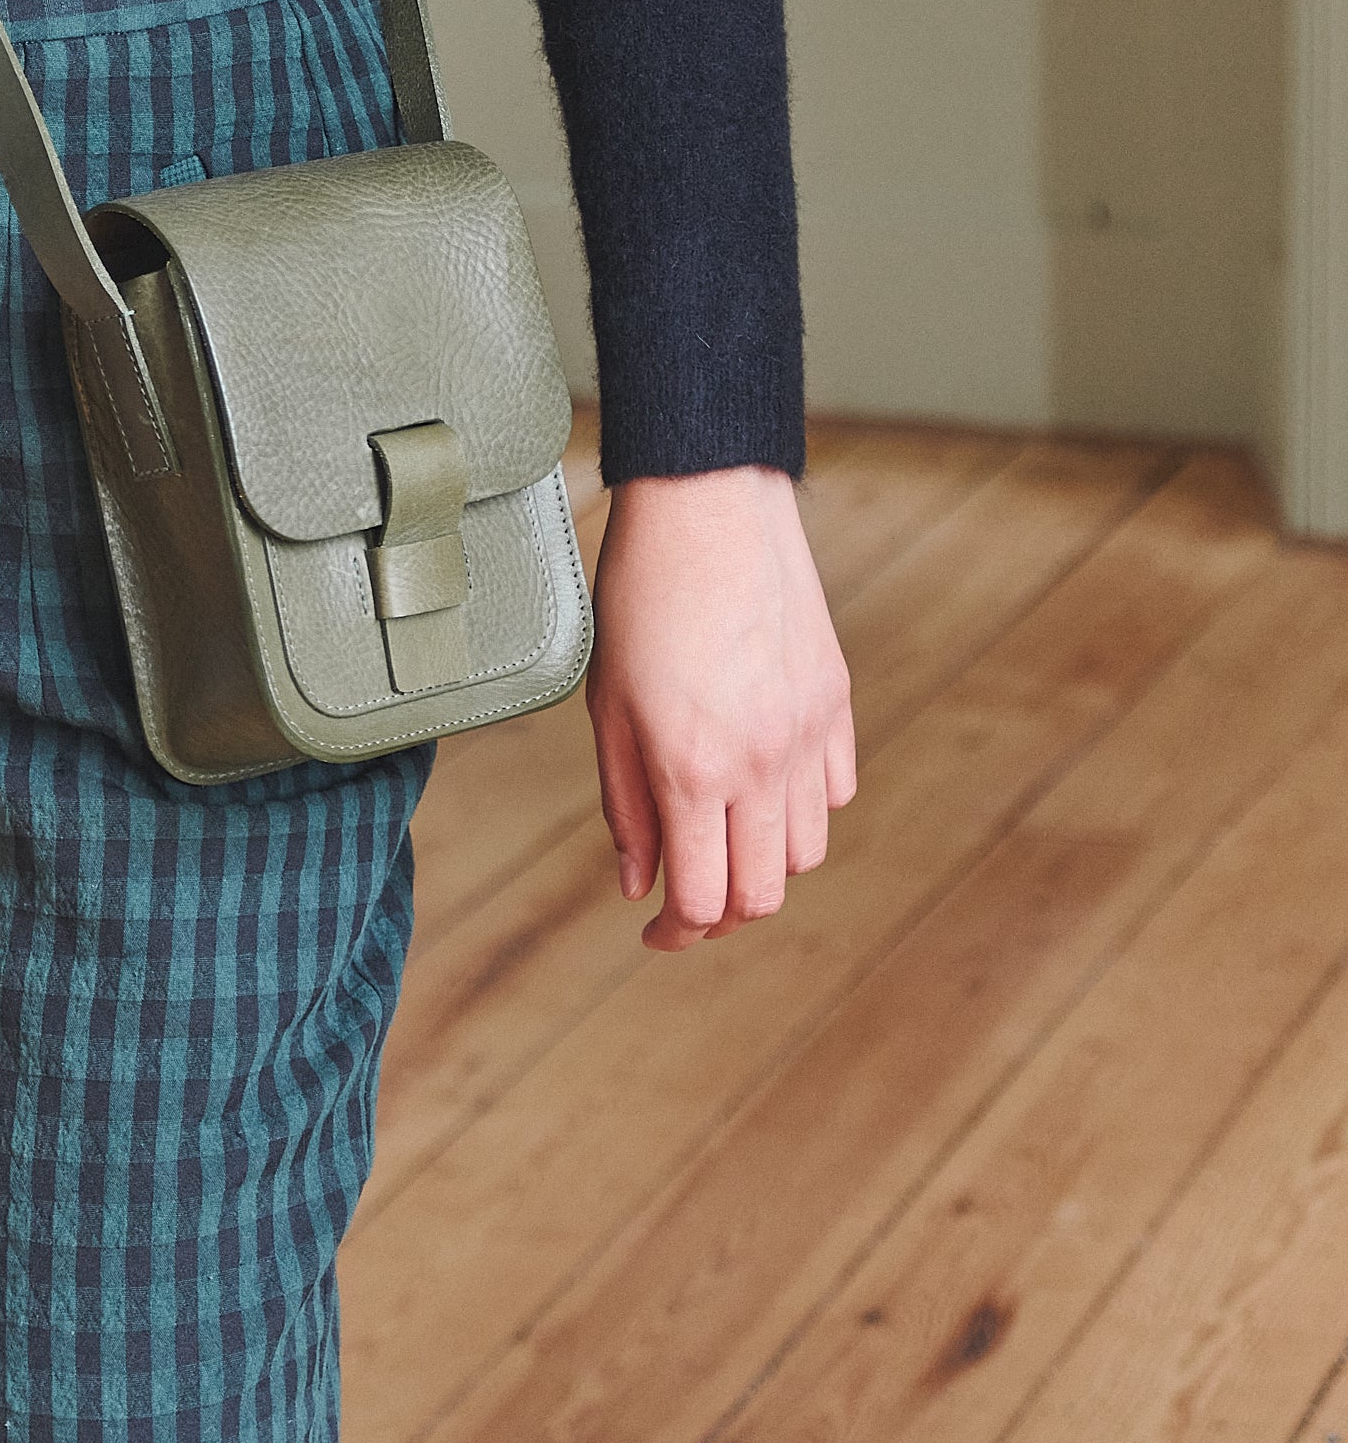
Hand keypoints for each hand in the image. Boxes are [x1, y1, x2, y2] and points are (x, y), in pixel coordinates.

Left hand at [585, 463, 855, 950]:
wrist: (708, 507)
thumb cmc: (640, 597)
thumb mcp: (607, 705)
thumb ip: (625, 805)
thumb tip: (638, 885)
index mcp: (693, 769)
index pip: (704, 901)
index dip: (676, 934)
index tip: (654, 933)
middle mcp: (762, 763)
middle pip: (763, 894)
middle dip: (722, 914)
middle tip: (687, 898)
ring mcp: (808, 734)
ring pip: (806, 851)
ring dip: (763, 863)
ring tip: (722, 834)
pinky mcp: (836, 703)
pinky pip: (836, 792)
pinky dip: (803, 809)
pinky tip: (764, 782)